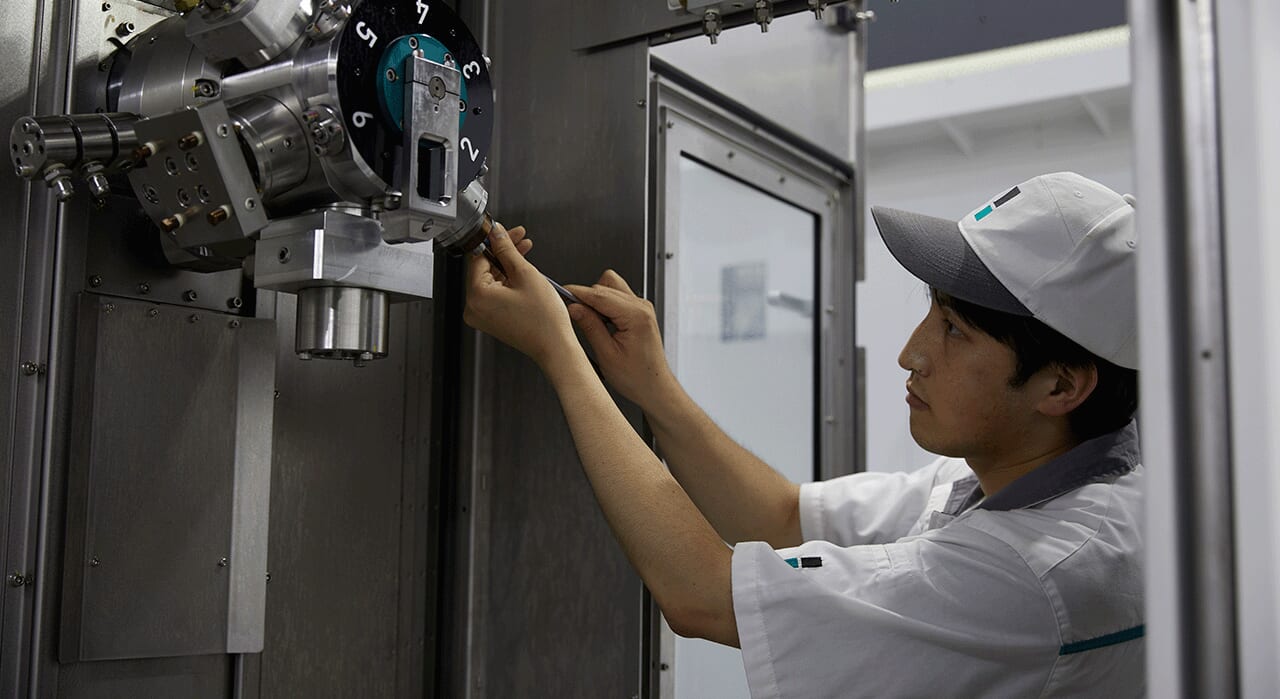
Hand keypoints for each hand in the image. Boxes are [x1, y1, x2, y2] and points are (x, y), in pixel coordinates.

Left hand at [464, 224, 577, 367]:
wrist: (555, 347)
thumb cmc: (544, 321)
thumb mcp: (525, 274)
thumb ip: (507, 249)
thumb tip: (497, 234)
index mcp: (477, 296)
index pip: (478, 257)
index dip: (493, 240)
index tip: (503, 231)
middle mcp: (474, 308)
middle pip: (484, 268)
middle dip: (503, 252)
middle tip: (519, 238)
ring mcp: (482, 316)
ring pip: (491, 280)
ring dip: (507, 265)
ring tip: (525, 252)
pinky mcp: (491, 320)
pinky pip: (495, 293)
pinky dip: (508, 281)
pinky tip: (521, 271)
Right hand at [564, 271, 677, 412]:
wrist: (654, 387)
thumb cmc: (637, 377)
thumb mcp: (607, 355)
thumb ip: (589, 327)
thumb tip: (573, 308)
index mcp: (636, 316)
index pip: (599, 294)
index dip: (577, 293)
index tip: (560, 294)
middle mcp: (642, 307)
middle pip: (604, 286)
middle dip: (587, 299)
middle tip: (577, 318)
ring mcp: (642, 308)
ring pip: (610, 288)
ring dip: (597, 301)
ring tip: (593, 324)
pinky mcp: (639, 312)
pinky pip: (617, 297)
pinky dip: (605, 306)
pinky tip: (602, 325)